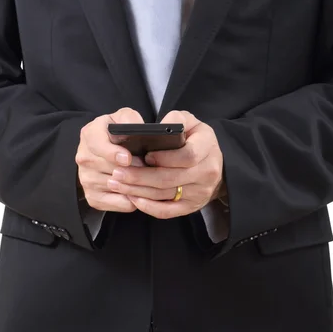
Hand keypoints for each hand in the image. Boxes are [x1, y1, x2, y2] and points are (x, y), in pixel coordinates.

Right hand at [75, 107, 145, 212]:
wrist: (103, 151)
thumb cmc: (117, 132)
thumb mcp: (122, 118)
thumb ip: (129, 118)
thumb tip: (138, 129)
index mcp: (90, 134)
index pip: (97, 145)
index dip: (112, 153)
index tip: (127, 158)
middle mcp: (84, 157)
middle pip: (108, 168)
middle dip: (131, 169)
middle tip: (147, 167)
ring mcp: (86, 179)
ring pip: (115, 187)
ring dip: (135, 185)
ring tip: (148, 178)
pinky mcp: (93, 197)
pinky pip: (118, 203)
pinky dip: (132, 200)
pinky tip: (141, 190)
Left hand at [106, 110, 224, 218]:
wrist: (215, 163)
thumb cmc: (196, 139)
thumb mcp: (191, 122)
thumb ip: (176, 120)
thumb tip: (159, 127)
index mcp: (207, 148)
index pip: (188, 156)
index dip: (165, 157)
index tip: (146, 155)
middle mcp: (207, 173)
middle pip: (170, 178)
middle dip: (140, 176)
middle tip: (117, 173)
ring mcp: (200, 192)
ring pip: (165, 195)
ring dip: (138, 191)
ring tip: (117, 184)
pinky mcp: (191, 206)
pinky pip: (167, 211)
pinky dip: (148, 207)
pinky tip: (132, 198)